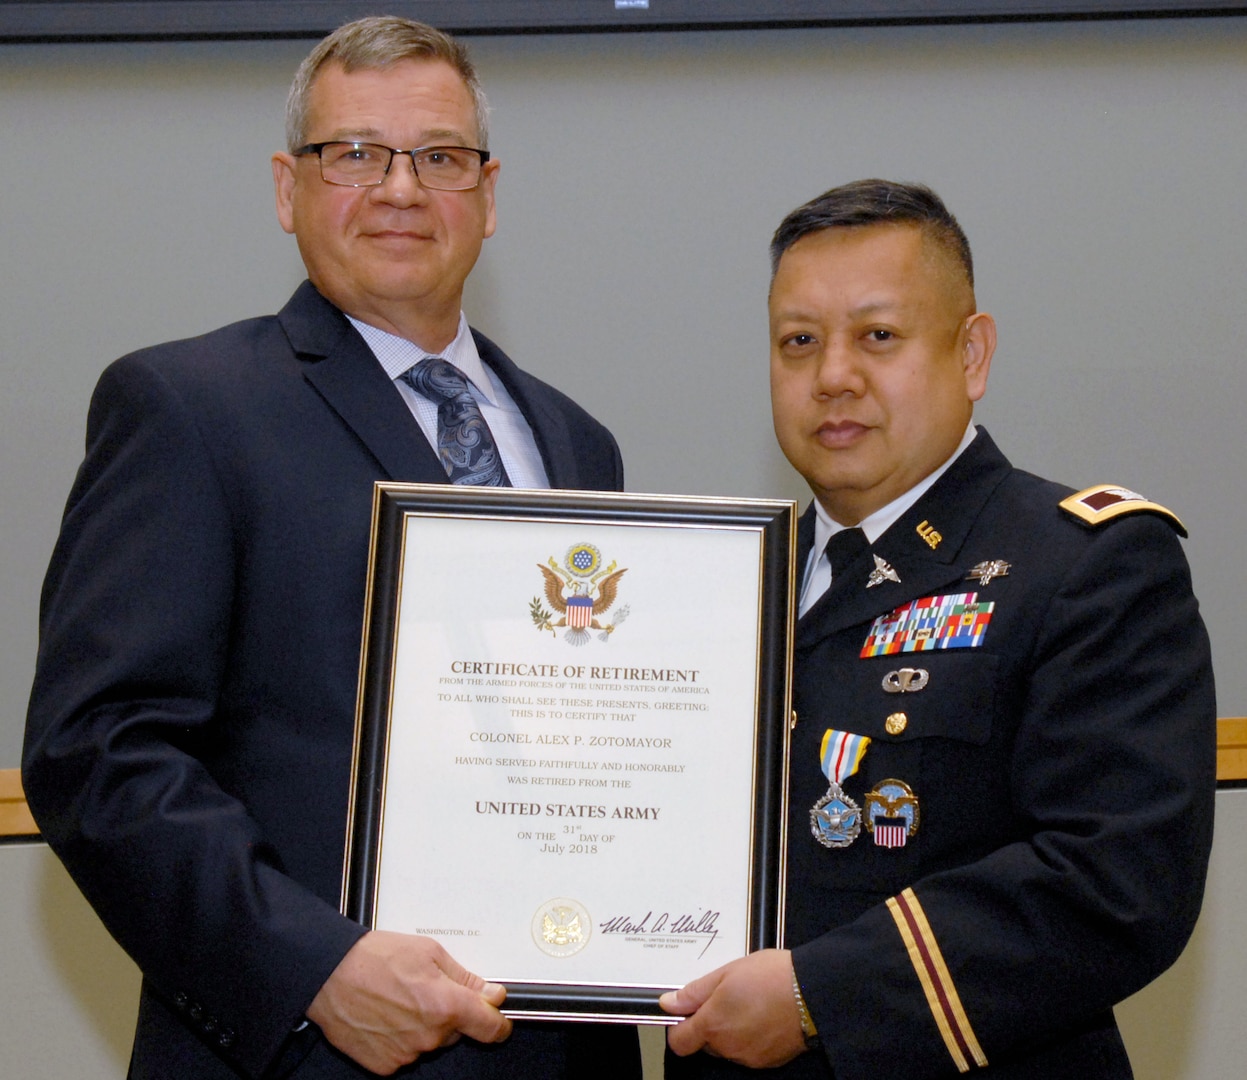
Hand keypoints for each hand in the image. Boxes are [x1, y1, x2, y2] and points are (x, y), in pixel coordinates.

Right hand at [306, 931, 511, 1074]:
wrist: (329, 974)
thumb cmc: (373, 958)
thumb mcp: (429, 952)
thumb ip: (465, 978)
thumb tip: (490, 993)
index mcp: (446, 1005)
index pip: (491, 1028)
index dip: (498, 1022)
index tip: (498, 1019)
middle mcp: (429, 1035)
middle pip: (456, 1031)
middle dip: (449, 1012)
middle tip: (424, 988)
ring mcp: (406, 1054)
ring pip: (430, 1041)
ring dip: (424, 1025)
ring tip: (398, 998)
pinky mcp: (385, 1065)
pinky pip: (406, 1053)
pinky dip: (401, 1038)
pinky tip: (386, 1015)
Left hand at [659, 948, 808, 1068]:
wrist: (812, 992)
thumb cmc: (771, 977)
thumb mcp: (726, 973)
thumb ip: (694, 992)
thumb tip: (669, 1002)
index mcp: (713, 1025)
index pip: (679, 1042)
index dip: (679, 1026)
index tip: (687, 1011)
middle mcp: (728, 1047)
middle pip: (704, 1044)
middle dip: (708, 1024)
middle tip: (725, 997)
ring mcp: (748, 1058)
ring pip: (727, 1048)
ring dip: (730, 1031)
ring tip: (749, 1004)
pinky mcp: (768, 1062)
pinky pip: (748, 1053)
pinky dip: (749, 1038)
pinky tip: (762, 1017)